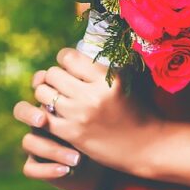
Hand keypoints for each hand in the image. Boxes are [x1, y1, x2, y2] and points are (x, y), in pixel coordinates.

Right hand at [14, 69, 105, 189]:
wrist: (108, 158)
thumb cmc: (108, 126)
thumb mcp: (99, 104)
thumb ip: (90, 85)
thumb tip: (86, 66)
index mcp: (53, 100)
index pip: (36, 86)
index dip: (38, 84)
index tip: (51, 88)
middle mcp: (41, 119)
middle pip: (22, 110)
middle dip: (35, 116)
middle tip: (48, 122)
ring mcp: (37, 142)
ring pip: (28, 142)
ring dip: (52, 149)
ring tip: (76, 158)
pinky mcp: (38, 165)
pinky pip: (30, 169)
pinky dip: (48, 170)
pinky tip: (66, 171)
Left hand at [34, 47, 160, 173]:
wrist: (146, 145)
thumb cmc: (139, 109)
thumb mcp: (129, 80)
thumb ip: (110, 62)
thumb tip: (86, 44)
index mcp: (107, 78)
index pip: (68, 57)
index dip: (64, 57)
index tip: (68, 64)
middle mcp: (92, 95)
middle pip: (52, 74)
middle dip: (54, 76)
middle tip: (60, 82)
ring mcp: (80, 116)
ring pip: (43, 94)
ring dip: (46, 93)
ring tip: (55, 96)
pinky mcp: (72, 135)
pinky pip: (44, 117)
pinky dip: (45, 113)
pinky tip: (55, 113)